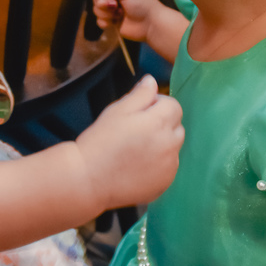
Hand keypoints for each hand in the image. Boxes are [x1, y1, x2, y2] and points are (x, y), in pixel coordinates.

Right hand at [76, 74, 183, 208]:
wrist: (88, 178)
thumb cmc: (100, 141)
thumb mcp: (117, 110)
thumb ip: (140, 94)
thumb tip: (152, 81)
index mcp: (159, 123)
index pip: (174, 106)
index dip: (158, 104)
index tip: (141, 111)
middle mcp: (169, 145)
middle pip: (177, 126)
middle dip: (162, 124)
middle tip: (137, 130)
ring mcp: (169, 167)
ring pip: (173, 148)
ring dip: (162, 144)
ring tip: (137, 149)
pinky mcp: (165, 183)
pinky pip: (168, 167)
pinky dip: (159, 164)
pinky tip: (138, 165)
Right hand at [92, 0, 160, 41]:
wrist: (151, 24)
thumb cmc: (142, 5)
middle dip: (102, 4)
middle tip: (114, 5)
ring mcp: (113, 10)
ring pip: (97, 11)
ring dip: (105, 13)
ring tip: (119, 14)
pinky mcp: (113, 22)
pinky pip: (100, 21)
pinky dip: (105, 22)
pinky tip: (114, 22)